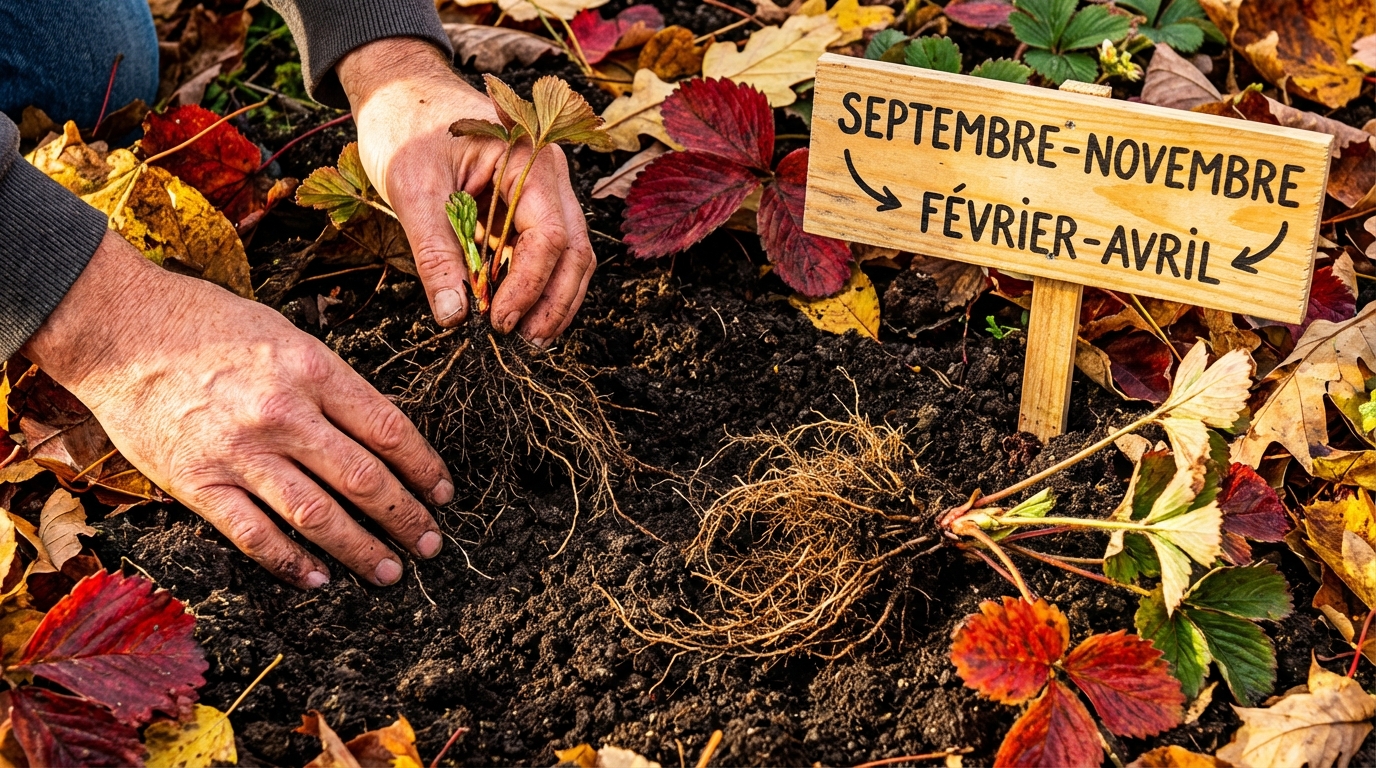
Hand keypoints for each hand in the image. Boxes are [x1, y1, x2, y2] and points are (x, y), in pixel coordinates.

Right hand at [22, 231, 453, 587]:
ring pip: (317, 516)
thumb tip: (379, 433)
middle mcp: (283, 414)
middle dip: (406, 518)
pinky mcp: (198, 483)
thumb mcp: (288, 335)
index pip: (389, 430)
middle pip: (363, 479)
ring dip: (361, 550)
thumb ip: (332, 384)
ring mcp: (240, 452)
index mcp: (313, 371)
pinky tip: (318, 579)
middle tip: (431, 544)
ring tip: (390, 570)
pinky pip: (254, 535)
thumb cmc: (208, 325)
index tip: (442, 492)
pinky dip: (291, 564)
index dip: (424, 468)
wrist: (122, 328)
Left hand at [338, 37, 594, 345]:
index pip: (548, 236)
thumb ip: (435, 252)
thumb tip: (454, 315)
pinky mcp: (525, 205)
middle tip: (524, 342)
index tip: (496, 321)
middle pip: (573, 250)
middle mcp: (548, 174)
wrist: (398, 90)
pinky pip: (543, 250)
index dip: (528, 286)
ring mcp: (542, 190)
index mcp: (528, 159)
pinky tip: (514, 312)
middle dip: (554, 301)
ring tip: (526, 337)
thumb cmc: (404, 125)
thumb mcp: (412, 188)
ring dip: (552, 298)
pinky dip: (533, 284)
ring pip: (568, 254)